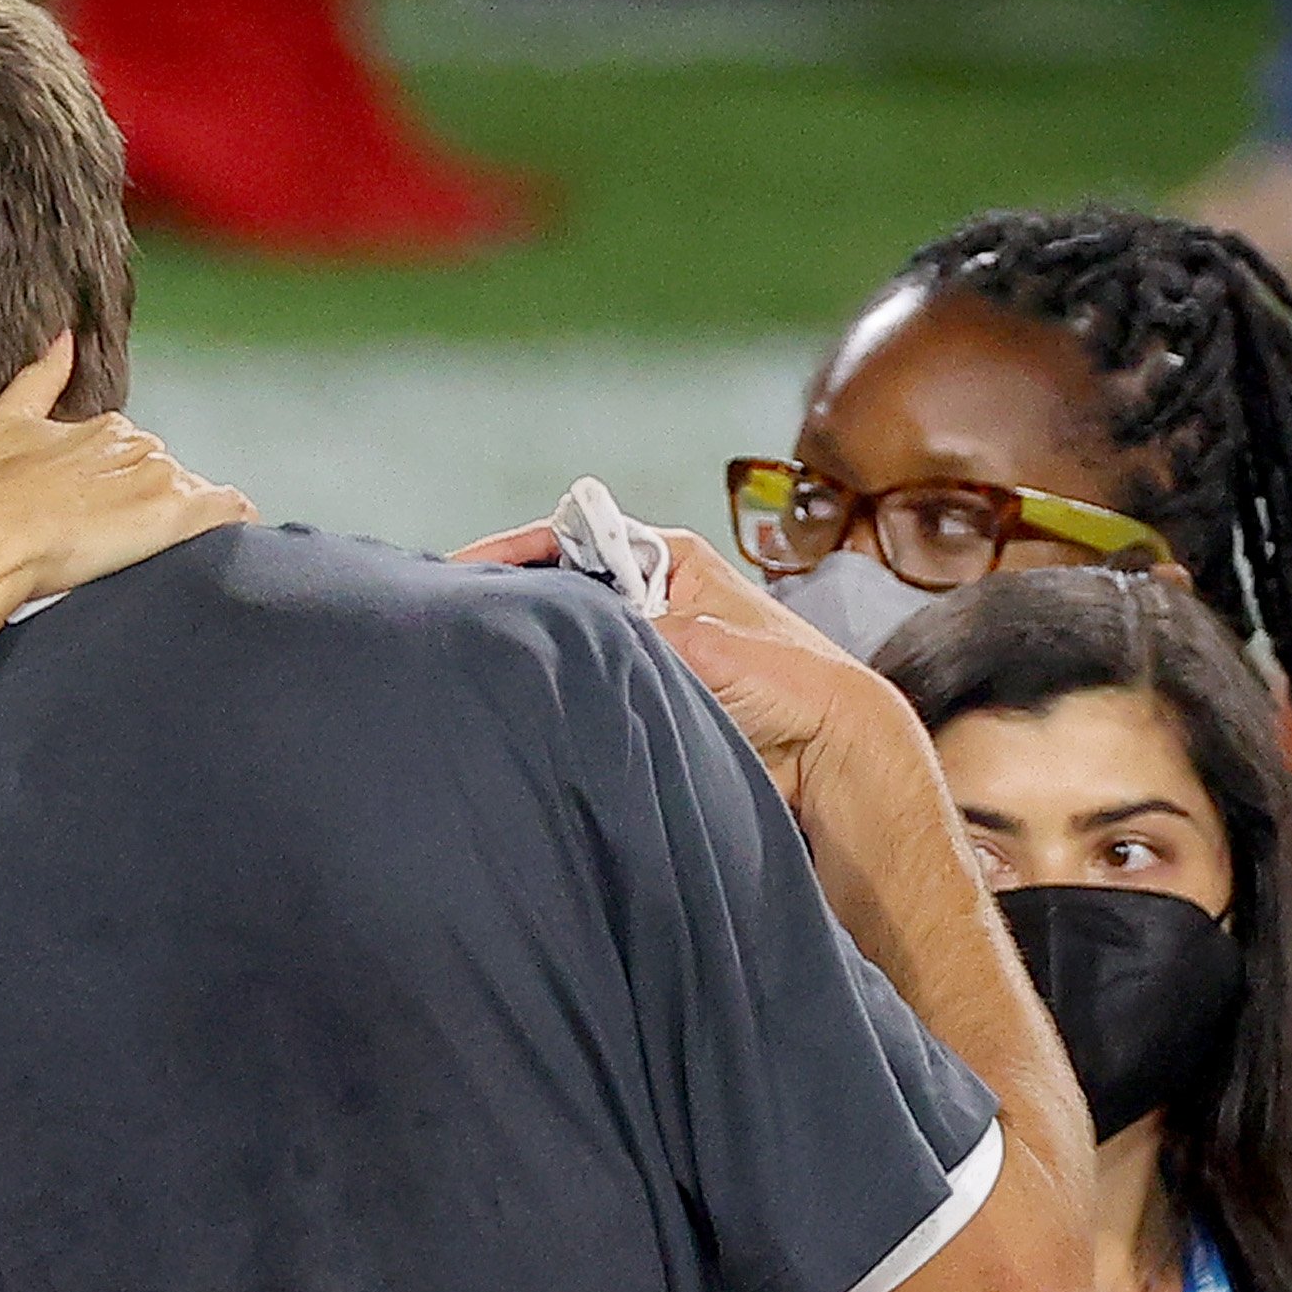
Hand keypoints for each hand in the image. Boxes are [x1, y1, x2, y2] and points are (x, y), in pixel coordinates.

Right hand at [0, 333, 254, 605]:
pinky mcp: (174, 512)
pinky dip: (232, 524)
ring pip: (193, 496)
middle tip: (116, 541)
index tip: (100, 517)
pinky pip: (228, 511)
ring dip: (181, 523)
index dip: (120, 489)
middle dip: (149, 505)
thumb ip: (40, 376)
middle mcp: (138, 445)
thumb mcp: (2, 421)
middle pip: (164, 477)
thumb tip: (64, 337)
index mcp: (104, 427)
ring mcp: (159, 477)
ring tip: (149, 555)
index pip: (134, 455)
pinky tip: (225, 542)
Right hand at [453, 515, 901, 811]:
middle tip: (461, 619)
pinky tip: (524, 702)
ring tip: (483, 661)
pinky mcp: (646, 697)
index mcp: (669, 558)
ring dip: (536, 652)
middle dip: (515, 601)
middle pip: (563, 587)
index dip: (513, 551)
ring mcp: (648, 648)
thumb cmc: (786, 680)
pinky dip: (558, 692)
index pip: (572, 537)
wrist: (830, 754)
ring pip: (572, 640)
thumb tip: (554, 641)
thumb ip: (624, 633)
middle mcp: (654, 596)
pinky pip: (586, 686)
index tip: (461, 571)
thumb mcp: (696, 641)